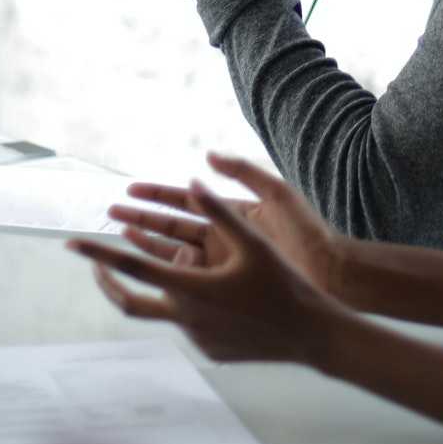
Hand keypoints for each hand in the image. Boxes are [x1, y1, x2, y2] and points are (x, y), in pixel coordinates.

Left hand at [68, 179, 345, 365]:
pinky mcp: (209, 350)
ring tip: (181, 259)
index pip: (132, 267)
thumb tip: (195, 182)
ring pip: (164, 307)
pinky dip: (189, 302)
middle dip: (107, 279)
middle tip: (94, 261)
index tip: (71, 243)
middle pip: (129, 300)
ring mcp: (196, 338)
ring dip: (162, 284)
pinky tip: (219, 291)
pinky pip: (187, 322)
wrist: (311, 335)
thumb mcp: (253, 243)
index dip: (98, 254)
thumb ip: (220, 212)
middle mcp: (186, 318)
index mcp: (191, 289)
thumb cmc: (284, 284)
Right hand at [109, 152, 346, 295]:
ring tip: (119, 238)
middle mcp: (225, 238)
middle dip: (141, 219)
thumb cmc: (309, 234)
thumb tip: (208, 155)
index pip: (186, 200)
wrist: (333, 274)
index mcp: (234, 213)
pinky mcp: (229, 288)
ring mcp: (225, 264)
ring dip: (147, 246)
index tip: (128, 189)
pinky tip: (147, 275)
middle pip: (173, 226)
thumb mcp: (277, 194)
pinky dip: (168, 276)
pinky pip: (191, 281)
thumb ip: (243, 172)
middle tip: (109, 215)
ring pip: (176, 253)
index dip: (156, 194)